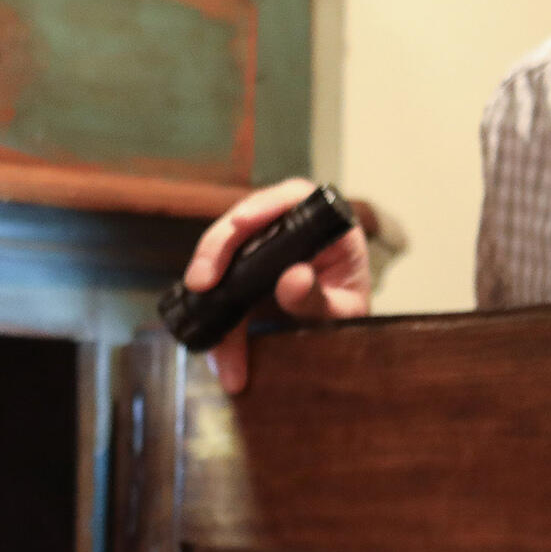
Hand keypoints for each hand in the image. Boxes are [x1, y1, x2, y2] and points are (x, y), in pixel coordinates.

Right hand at [182, 177, 371, 391]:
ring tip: (218, 352)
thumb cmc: (350, 314)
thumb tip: (293, 277)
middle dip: (215, 253)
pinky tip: (219, 353)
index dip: (262, 205)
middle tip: (200, 286)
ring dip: (208, 300)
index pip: (292, 198)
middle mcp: (287, 227)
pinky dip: (215, 323)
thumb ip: (320, 298)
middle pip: (242, 225)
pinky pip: (220, 290)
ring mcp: (260, 248)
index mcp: (324, 223)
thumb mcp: (345, 313)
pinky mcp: (242, 273)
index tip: (239, 222)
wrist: (341, 338)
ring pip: (222, 259)